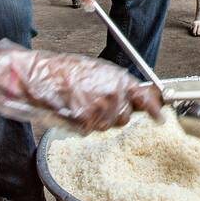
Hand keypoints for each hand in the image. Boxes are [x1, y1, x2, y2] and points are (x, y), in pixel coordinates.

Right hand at [0, 40, 162, 132]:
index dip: (155, 110)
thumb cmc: (63, 70)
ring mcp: (99, 113)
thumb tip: (131, 94)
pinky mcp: (85, 125)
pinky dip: (82, 124)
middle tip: (97, 103)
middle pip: (125, 117)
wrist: (38, 78)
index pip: (144, 98)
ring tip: (80, 103)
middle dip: (116, 114)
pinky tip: (72, 110)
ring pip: (107, 126)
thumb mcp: (95, 70)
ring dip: (98, 119)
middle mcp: (112, 96)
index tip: (161, 117)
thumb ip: (115, 83)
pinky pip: (89, 130)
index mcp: (117, 79)